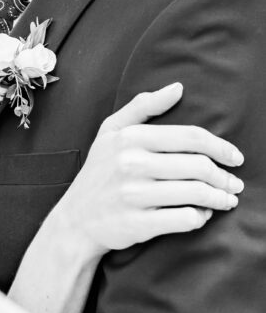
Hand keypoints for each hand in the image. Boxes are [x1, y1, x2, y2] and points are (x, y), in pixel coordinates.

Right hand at [57, 82, 244, 258]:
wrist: (77, 218)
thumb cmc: (99, 170)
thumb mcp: (111, 130)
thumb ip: (144, 106)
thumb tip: (177, 88)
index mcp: (130, 137)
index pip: (189, 136)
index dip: (219, 146)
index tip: (235, 157)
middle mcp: (132, 163)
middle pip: (197, 166)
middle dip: (224, 176)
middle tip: (235, 183)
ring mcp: (135, 195)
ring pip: (195, 194)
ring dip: (219, 198)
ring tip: (227, 199)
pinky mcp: (139, 224)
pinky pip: (184, 220)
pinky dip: (200, 218)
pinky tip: (202, 215)